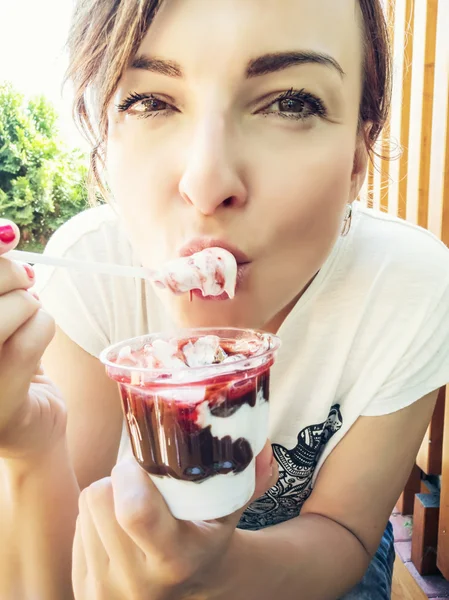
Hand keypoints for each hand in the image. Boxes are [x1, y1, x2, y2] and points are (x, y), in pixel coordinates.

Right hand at [0, 219, 65, 459]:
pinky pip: (37, 330)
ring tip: (23, 325)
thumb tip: (6, 231)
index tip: (8, 234)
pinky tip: (35, 347)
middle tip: (23, 283)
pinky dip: (45, 329)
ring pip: (17, 305)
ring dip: (31, 309)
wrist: (28, 431)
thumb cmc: (6, 363)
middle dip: (13, 274)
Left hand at [72, 441, 277, 599]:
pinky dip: (96, 517)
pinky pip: (78, 527)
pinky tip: (120, 527)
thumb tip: (262, 444)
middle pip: (99, 497)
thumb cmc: (208, 538)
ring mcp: (105, 591)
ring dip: (107, 496)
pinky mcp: (83, 590)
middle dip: (118, 479)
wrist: (189, 589)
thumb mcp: (230, 509)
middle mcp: (137, 582)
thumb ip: (250, 475)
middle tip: (140, 481)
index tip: (143, 463)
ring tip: (133, 505)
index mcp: (176, 559)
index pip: (134, 510)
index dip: (131, 472)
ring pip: (86, 507)